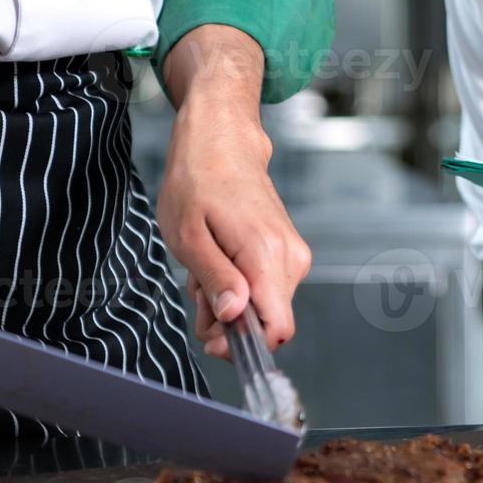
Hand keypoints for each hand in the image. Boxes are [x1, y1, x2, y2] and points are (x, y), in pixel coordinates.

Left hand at [158, 101, 309, 357]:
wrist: (222, 139)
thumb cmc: (198, 180)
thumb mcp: (189, 236)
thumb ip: (216, 280)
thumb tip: (235, 318)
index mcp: (267, 255)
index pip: (278, 329)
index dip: (243, 344)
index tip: (211, 333)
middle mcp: (290, 258)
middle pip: (266, 322)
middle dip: (227, 318)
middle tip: (196, 285)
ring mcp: (293, 254)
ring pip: (263, 307)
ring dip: (227, 298)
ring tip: (204, 263)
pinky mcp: (288, 250)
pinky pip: (264, 288)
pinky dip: (236, 283)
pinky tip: (217, 256)